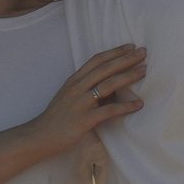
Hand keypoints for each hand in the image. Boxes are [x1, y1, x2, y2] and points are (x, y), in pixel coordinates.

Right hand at [27, 45, 144, 150]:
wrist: (39, 137)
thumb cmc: (56, 118)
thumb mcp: (68, 97)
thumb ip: (85, 89)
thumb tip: (110, 86)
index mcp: (73, 80)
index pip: (96, 60)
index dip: (114, 52)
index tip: (130, 46)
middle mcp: (76, 88)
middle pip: (105, 69)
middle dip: (125, 59)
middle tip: (144, 52)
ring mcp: (80, 103)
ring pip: (108, 85)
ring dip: (128, 76)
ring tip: (144, 71)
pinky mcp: (84, 120)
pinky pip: (109, 110)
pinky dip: (126, 106)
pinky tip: (139, 104)